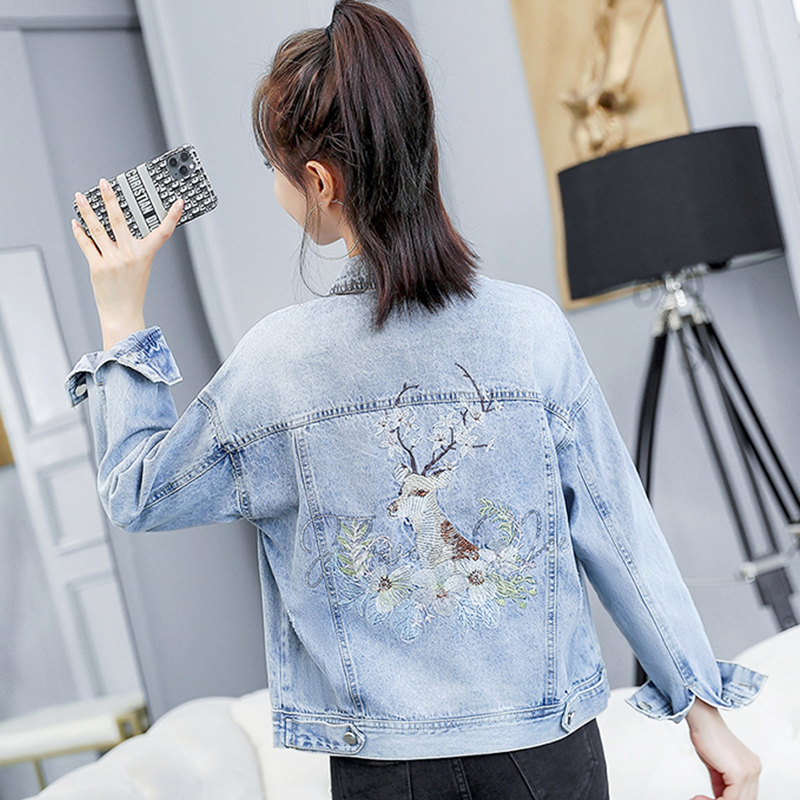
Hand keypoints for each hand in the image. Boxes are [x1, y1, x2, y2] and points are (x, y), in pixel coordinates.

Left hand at [72, 178, 182, 350]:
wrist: (122, 312)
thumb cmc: (132, 290)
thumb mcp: (142, 267)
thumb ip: (133, 247)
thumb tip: (118, 226)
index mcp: (145, 255)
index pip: (163, 232)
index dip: (173, 217)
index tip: (178, 202)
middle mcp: (129, 255)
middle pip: (119, 220)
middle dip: (110, 199)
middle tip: (104, 183)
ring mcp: (112, 260)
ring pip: (98, 229)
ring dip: (87, 211)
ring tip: (80, 197)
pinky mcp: (96, 266)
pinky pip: (86, 244)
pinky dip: (79, 231)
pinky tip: (76, 221)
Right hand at [686, 698, 760, 799]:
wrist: (702, 718)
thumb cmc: (706, 734)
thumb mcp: (716, 765)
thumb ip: (722, 782)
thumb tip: (719, 796)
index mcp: (751, 767)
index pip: (745, 795)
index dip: (726, 799)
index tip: (707, 799)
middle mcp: (754, 769)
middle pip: (744, 799)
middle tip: (701, 799)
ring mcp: (750, 771)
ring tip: (699, 799)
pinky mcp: (740, 773)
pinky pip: (731, 799)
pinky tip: (702, 797)